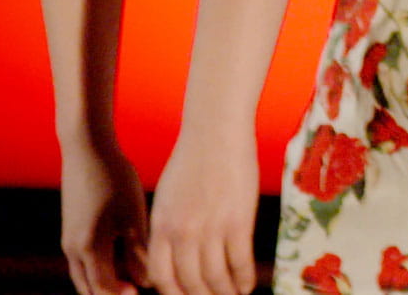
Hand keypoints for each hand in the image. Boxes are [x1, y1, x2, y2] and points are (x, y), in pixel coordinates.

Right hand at [60, 139, 149, 294]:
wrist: (86, 148)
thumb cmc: (114, 178)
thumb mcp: (132, 214)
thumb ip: (138, 251)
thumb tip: (147, 281)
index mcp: (89, 248)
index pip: (104, 289)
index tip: (145, 292)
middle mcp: (73, 250)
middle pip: (90, 288)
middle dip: (112, 293)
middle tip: (138, 289)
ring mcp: (69, 240)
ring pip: (85, 276)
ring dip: (106, 282)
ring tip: (134, 276)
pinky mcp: (71, 230)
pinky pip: (83, 261)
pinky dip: (101, 267)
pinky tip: (124, 257)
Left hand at [146, 126, 261, 294]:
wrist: (216, 129)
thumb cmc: (192, 158)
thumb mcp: (168, 196)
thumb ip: (167, 227)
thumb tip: (172, 256)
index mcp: (161, 226)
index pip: (161, 278)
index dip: (174, 294)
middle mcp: (182, 233)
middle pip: (189, 284)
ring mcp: (210, 228)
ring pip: (215, 278)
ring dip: (225, 293)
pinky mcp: (238, 221)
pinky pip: (240, 262)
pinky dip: (244, 279)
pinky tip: (247, 285)